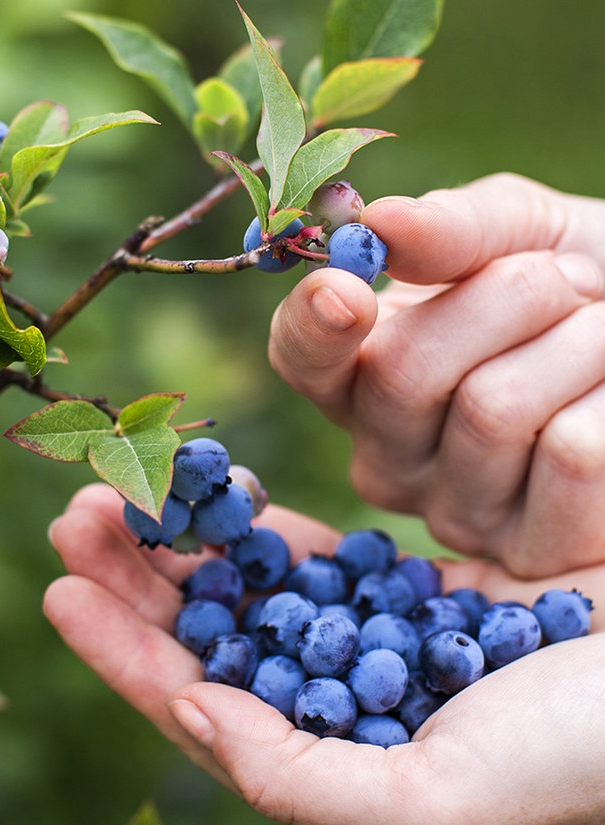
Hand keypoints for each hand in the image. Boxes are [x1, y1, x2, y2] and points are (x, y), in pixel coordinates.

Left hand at [44, 484, 604, 824]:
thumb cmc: (572, 765)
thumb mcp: (430, 806)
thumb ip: (298, 779)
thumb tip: (192, 713)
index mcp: (325, 778)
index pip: (197, 709)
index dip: (123, 653)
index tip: (60, 592)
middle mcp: (332, 716)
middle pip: (209, 641)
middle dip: (137, 583)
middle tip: (77, 517)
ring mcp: (364, 651)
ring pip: (248, 591)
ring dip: (186, 542)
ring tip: (126, 488)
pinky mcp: (402, 598)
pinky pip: (310, 557)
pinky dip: (261, 526)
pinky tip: (221, 493)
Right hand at [269, 173, 604, 576]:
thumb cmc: (583, 287)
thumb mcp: (522, 233)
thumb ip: (452, 228)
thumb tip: (378, 222)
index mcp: (362, 374)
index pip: (301, 357)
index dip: (312, 326)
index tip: (347, 289)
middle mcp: (387, 455)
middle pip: (400, 373)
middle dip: (505, 296)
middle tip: (567, 281)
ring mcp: (452, 513)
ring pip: (491, 410)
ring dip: (577, 341)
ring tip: (601, 336)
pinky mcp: (530, 552)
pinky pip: (571, 454)